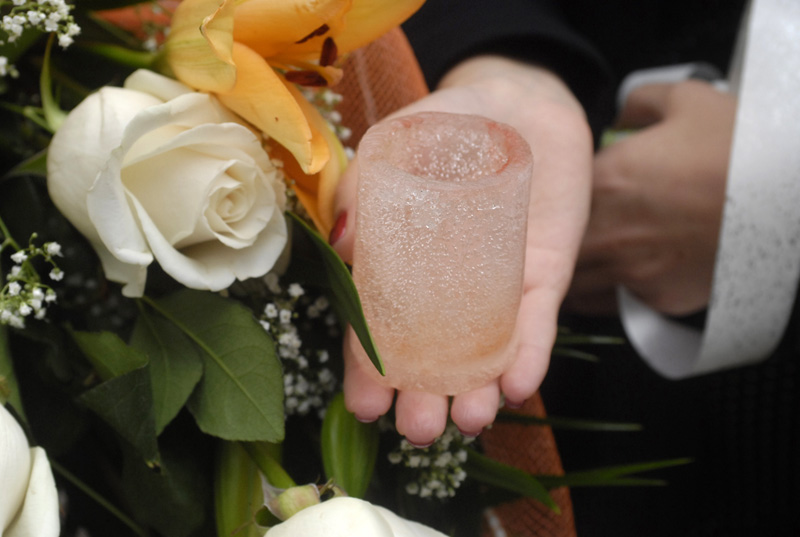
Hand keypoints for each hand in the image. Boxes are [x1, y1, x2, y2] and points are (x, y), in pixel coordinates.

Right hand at [329, 56, 592, 445]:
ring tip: (471, 419)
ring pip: (485, 352)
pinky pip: (537, 323)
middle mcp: (447, 289)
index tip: (362, 405)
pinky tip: (519, 385)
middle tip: (416, 428)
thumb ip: (362, 187)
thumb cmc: (447, 123)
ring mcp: (497, 287)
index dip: (369, 368)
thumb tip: (342, 243)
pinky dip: (530, 355)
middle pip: (432, 356)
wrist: (521, 101)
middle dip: (423, 397)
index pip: (379, 328)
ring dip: (478, 391)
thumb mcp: (395, 145)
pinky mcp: (545, 277)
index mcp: (402, 267)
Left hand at [565, 80, 735, 315]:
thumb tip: (621, 116)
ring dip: (575, 276)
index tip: (564, 200)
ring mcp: (631, 272)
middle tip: (561, 239)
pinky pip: (617, 304)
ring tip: (585, 265)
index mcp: (604, 184)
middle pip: (555, 252)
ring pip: (577, 287)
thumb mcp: (688, 100)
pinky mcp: (658, 300)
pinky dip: (613, 294)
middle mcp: (608, 234)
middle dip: (554, 246)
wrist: (790, 198)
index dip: (557, 201)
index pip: (553, 201)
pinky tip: (625, 278)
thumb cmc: (739, 147)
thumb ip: (639, 103)